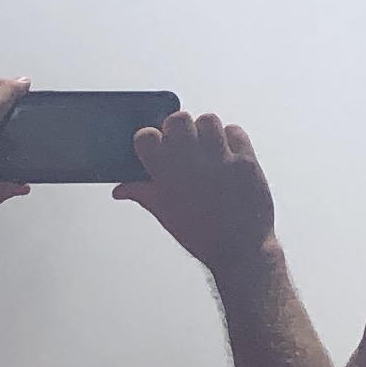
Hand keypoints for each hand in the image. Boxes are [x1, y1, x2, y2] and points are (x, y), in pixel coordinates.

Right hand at [117, 112, 277, 271]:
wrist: (240, 248)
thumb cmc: (201, 234)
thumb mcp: (165, 214)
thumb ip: (142, 193)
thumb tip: (119, 189)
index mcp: (165, 174)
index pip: (146, 136)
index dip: (151, 139)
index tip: (157, 146)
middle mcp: (191, 162)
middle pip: (178, 119)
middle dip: (179, 128)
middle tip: (184, 144)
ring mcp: (220, 158)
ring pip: (208, 119)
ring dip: (206, 130)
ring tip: (208, 148)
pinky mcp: (246, 159)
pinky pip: (235, 131)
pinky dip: (232, 138)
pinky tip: (228, 154)